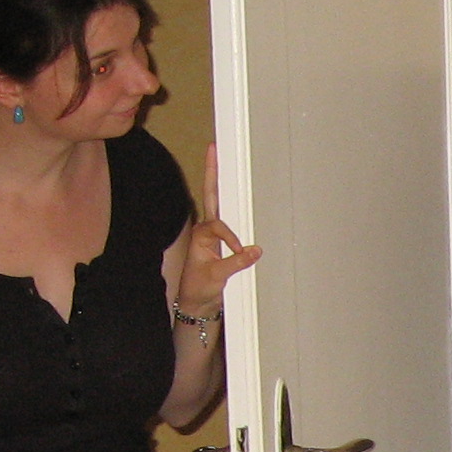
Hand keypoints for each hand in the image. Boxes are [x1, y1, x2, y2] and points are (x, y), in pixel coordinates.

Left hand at [174, 144, 263, 317]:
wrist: (196, 302)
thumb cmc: (200, 288)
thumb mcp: (217, 276)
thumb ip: (236, 263)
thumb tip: (255, 250)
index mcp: (202, 235)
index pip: (220, 226)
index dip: (232, 237)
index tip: (243, 250)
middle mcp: (206, 228)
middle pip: (211, 194)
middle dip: (213, 172)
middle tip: (214, 149)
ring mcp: (214, 232)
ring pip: (217, 200)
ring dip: (219, 179)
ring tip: (220, 157)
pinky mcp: (222, 238)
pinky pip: (228, 215)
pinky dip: (231, 199)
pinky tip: (236, 186)